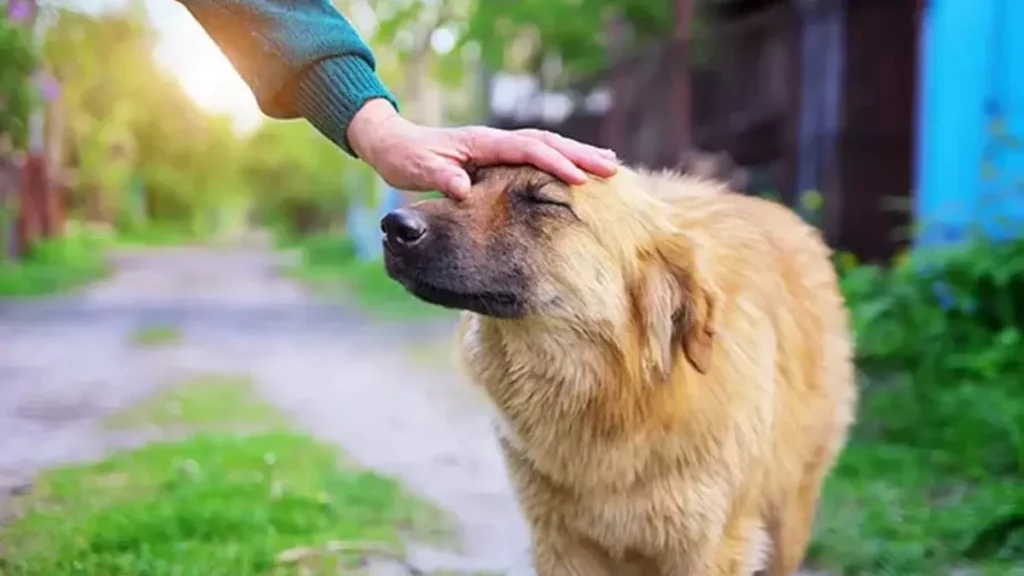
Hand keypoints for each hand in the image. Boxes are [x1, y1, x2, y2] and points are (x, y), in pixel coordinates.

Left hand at [347, 99, 618, 199]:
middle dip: (580, 155)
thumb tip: (462, 188)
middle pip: (546, 142)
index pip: (527, 150)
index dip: (555, 163)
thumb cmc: (405, 158)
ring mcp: (497, 146)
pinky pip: (535, 154)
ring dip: (576, 154)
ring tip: (608, 164)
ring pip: (546, 145)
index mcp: (482, 143)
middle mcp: (494, 140)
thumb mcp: (418, 170)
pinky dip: (559, 159)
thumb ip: (441, 178)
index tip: (580, 179)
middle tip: (612, 168)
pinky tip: (576, 170)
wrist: (393, 143)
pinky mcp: (497, 155)